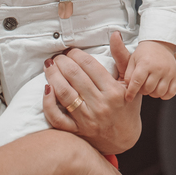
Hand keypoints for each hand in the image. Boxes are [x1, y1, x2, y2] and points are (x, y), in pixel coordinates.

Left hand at [43, 35, 141, 153]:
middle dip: (62, 61)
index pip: (89, 65)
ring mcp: (87, 119)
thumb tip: (115, 35)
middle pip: (74, 76)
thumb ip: (122, 57)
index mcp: (113, 91)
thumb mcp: (129, 81)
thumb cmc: (126, 107)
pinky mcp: (76, 130)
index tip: (71, 51)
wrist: (124, 139)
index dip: (76, 54)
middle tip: (59, 57)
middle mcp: (100, 105)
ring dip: (53, 75)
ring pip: (64, 93)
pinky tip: (47, 89)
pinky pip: (57, 117)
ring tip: (49, 66)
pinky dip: (48, 103)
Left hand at [121, 39, 175, 100]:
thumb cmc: (144, 53)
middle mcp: (158, 68)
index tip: (128, 97)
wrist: (160, 43)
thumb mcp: (132, 60)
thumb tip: (129, 88)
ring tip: (150, 87)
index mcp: (145, 63)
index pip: (137, 82)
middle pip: (148, 89)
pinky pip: (172, 92)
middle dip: (142, 91)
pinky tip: (159, 90)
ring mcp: (168, 72)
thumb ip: (128, 74)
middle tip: (141, 86)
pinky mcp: (175, 75)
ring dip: (153, 93)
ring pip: (159, 92)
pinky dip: (165, 95)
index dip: (131, 92)